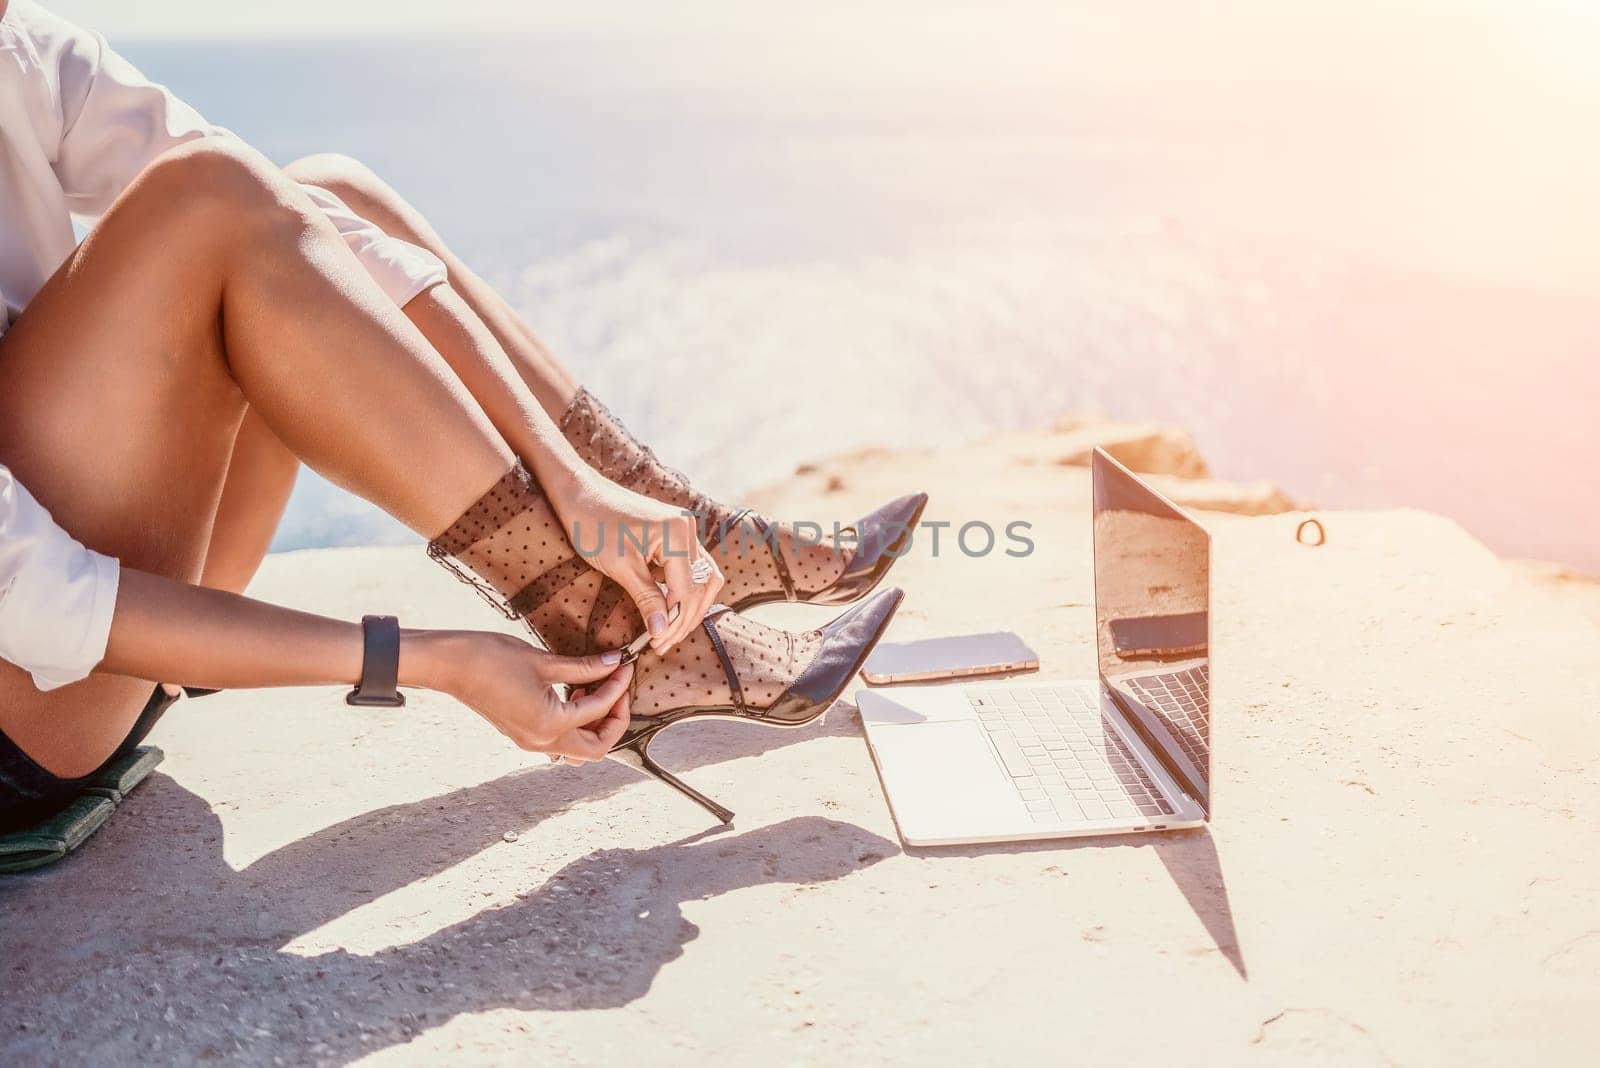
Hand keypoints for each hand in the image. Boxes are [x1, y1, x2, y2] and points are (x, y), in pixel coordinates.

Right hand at [424, 631, 633, 761]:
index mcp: (550, 725)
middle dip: (614, 720)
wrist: (450, 666)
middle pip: (596, 749)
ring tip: (593, 691)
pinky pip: (560, 741)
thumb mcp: (544, 661)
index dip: (617, 686)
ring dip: (595, 726)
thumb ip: (584, 668)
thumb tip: (615, 664)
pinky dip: (575, 724)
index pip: (598, 710)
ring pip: (579, 750)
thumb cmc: (492, 658)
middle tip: (617, 690)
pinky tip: (572, 695)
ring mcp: (531, 742)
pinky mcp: (523, 735)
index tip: (624, 666)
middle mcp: (542, 742)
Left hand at [548, 472, 723, 653]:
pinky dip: (684, 591)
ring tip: (668, 630)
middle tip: (663, 642)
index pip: (688, 590)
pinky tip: (669, 609)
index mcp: (677, 534)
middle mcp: (688, 529)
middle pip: (702, 586)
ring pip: (703, 578)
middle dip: (685, 618)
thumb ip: (646, 598)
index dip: (675, 621)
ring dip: (689, 607)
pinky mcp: (675, 534)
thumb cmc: (593, 524)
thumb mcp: (620, 566)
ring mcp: (684, 530)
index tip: (657, 643)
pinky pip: (691, 568)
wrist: (578, 493)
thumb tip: (662, 630)